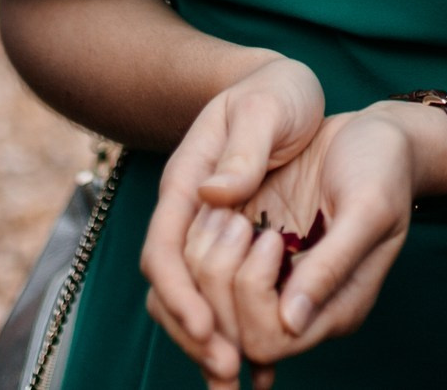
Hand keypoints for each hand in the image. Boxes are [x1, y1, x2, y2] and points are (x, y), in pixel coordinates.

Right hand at [140, 55, 324, 386]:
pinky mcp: (233, 244)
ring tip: (238, 378)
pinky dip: (232, 330)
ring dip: (210, 341)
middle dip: (192, 333)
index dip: (181, 294)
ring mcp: (207, 231)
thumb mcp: (265, 106)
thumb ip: (242, 149)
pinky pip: (220, 295)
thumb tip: (216, 196)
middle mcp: (189, 213)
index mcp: (187, 182)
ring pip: (190, 299)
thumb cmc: (274, 91)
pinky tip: (256, 367)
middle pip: (169, 287)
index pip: (165, 250)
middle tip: (229, 370)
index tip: (207, 329)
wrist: (282, 86)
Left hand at [172, 100, 446, 385]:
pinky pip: (210, 271)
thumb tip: (292, 323)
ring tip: (226, 209)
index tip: (269, 238)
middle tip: (237, 220)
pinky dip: (202, 244)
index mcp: (336, 308)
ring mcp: (276, 278)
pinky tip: (216, 206)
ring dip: (206, 260)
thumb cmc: (382, 167)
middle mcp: (301, 303)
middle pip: (235, 331)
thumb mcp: (368, 208)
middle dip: (222, 279)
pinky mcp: (256, 251)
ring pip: (214, 304)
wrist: (375, 133)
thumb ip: (333, 265)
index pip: (270, 340)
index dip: (253, 299)